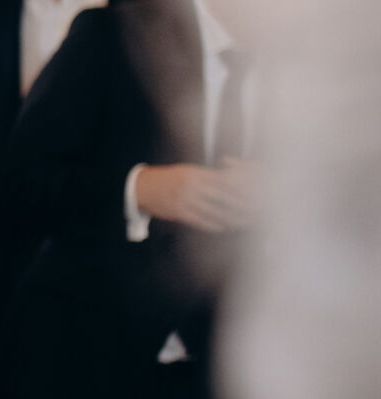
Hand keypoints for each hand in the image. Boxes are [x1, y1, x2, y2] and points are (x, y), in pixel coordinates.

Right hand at [134, 161, 253, 231]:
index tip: (254, 193)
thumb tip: (230, 181)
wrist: (143, 188)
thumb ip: (207, 176)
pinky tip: (224, 227)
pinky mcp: (180, 213)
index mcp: (196, 174)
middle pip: (223, 197)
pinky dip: (215, 225)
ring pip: (214, 212)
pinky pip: (202, 221)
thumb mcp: (188, 171)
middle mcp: (192, 186)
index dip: (241, 188)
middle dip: (241, 205)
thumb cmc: (168, 178)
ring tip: (242, 222)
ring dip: (231, 218)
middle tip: (255, 210)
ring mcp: (186, 200)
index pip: (225, 181)